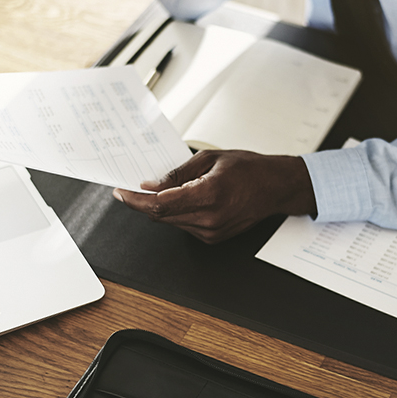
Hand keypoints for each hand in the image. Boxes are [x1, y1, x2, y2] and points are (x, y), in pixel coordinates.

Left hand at [113, 150, 316, 243]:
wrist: (275, 187)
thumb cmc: (248, 169)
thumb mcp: (209, 159)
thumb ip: (177, 174)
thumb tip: (151, 185)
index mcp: (209, 195)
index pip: (159, 204)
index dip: (134, 200)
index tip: (121, 192)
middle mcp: (209, 218)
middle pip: (160, 216)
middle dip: (143, 203)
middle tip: (132, 188)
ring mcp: (211, 232)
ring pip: (170, 222)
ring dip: (160, 208)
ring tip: (165, 189)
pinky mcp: (213, 238)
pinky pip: (183, 226)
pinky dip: (176, 213)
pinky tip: (184, 199)